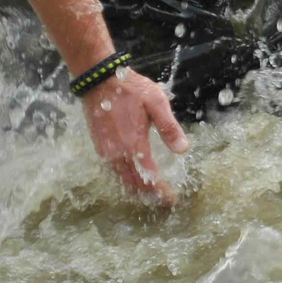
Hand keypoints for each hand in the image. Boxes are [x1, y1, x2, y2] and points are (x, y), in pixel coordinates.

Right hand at [80, 69, 189, 206]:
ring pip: (122, 181)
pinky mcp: (99, 148)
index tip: (172, 200)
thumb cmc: (130, 89)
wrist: (98, 81)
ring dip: (138, 190)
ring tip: (153, 193)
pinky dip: (126, 181)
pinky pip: (114, 173)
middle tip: (165, 201)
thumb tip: (183, 150)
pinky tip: (136, 178)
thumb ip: (169, 128)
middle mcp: (117, 154)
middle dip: (150, 196)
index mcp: (133, 145)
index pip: (149, 178)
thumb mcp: (156, 102)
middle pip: (134, 185)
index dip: (161, 192)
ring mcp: (106, 153)